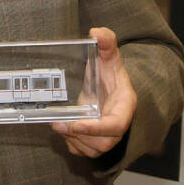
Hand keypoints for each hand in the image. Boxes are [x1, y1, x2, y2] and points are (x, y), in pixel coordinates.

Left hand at [52, 27, 135, 157]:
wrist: (108, 90)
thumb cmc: (110, 75)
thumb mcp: (109, 57)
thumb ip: (106, 44)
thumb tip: (97, 32)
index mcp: (124, 107)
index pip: (115, 125)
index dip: (97, 129)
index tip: (77, 125)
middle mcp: (117, 127)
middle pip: (102, 143)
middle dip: (79, 136)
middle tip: (59, 124)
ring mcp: (106, 137)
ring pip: (90, 150)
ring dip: (72, 139)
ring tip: (59, 123)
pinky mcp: (94, 143)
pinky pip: (81, 152)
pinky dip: (70, 143)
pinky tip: (64, 128)